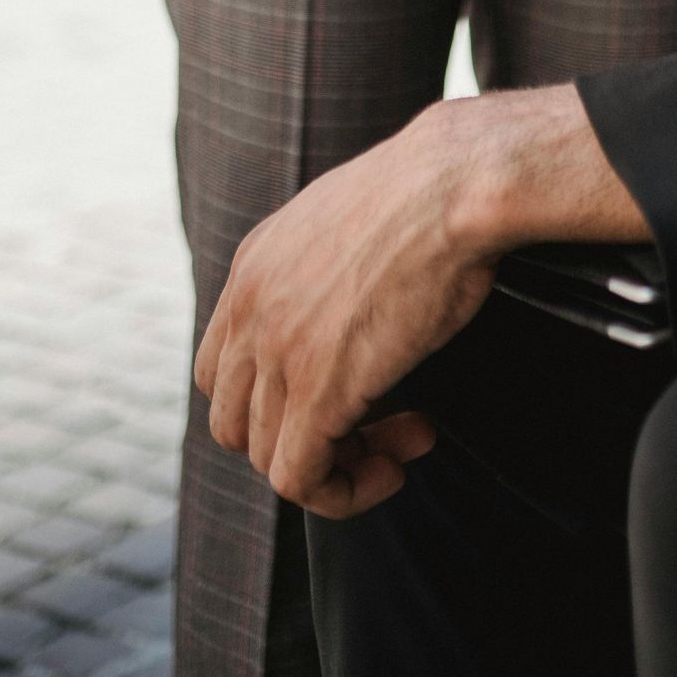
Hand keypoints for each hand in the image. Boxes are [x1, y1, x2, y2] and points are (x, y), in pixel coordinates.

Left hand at [195, 87, 645, 514]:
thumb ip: (330, 267)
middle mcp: (250, 308)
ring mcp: (276, 351)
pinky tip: (399, 463)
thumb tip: (356, 306)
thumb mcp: (353, 220)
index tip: (346, 391)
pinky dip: (345, 493)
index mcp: (254, 264)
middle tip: (378, 424)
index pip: (220, 368)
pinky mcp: (317, 391)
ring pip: (268, 457)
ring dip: (340, 465)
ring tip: (405, 441)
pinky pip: (300, 480)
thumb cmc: (432, 192)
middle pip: (234, 421)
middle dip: (301, 439)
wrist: (456, 183)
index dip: (275, 400)